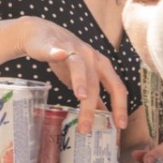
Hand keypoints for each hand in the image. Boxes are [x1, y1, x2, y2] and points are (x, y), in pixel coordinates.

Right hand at [19, 17, 128, 131]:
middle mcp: (91, 57)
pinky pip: (56, 49)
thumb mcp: (83, 78)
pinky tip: (59, 55)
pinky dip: (58, 52)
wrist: (42, 35)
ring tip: (81, 97)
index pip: (116, 88)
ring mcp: (73, 49)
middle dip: (91, 107)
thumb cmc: (65, 59)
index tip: (120, 126)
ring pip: (79, 67)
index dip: (120, 106)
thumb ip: (94, 94)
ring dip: (81, 81)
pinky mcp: (53, 44)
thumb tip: (104, 115)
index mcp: (102, 66)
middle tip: (86, 128)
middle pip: (95, 83)